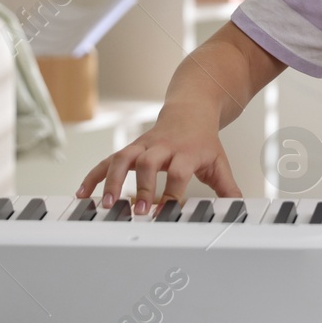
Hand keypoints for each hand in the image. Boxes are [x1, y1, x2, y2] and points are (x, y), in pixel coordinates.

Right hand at [75, 108, 241, 214]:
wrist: (191, 111)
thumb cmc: (203, 141)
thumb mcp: (218, 162)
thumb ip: (227, 187)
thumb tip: (239, 209)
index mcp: (187, 151)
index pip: (179, 171)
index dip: (172, 191)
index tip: (166, 211)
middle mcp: (163, 147)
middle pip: (149, 162)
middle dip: (142, 186)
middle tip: (137, 211)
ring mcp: (143, 146)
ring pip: (124, 158)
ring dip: (111, 180)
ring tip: (105, 204)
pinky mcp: (130, 148)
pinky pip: (108, 160)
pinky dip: (94, 176)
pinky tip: (83, 193)